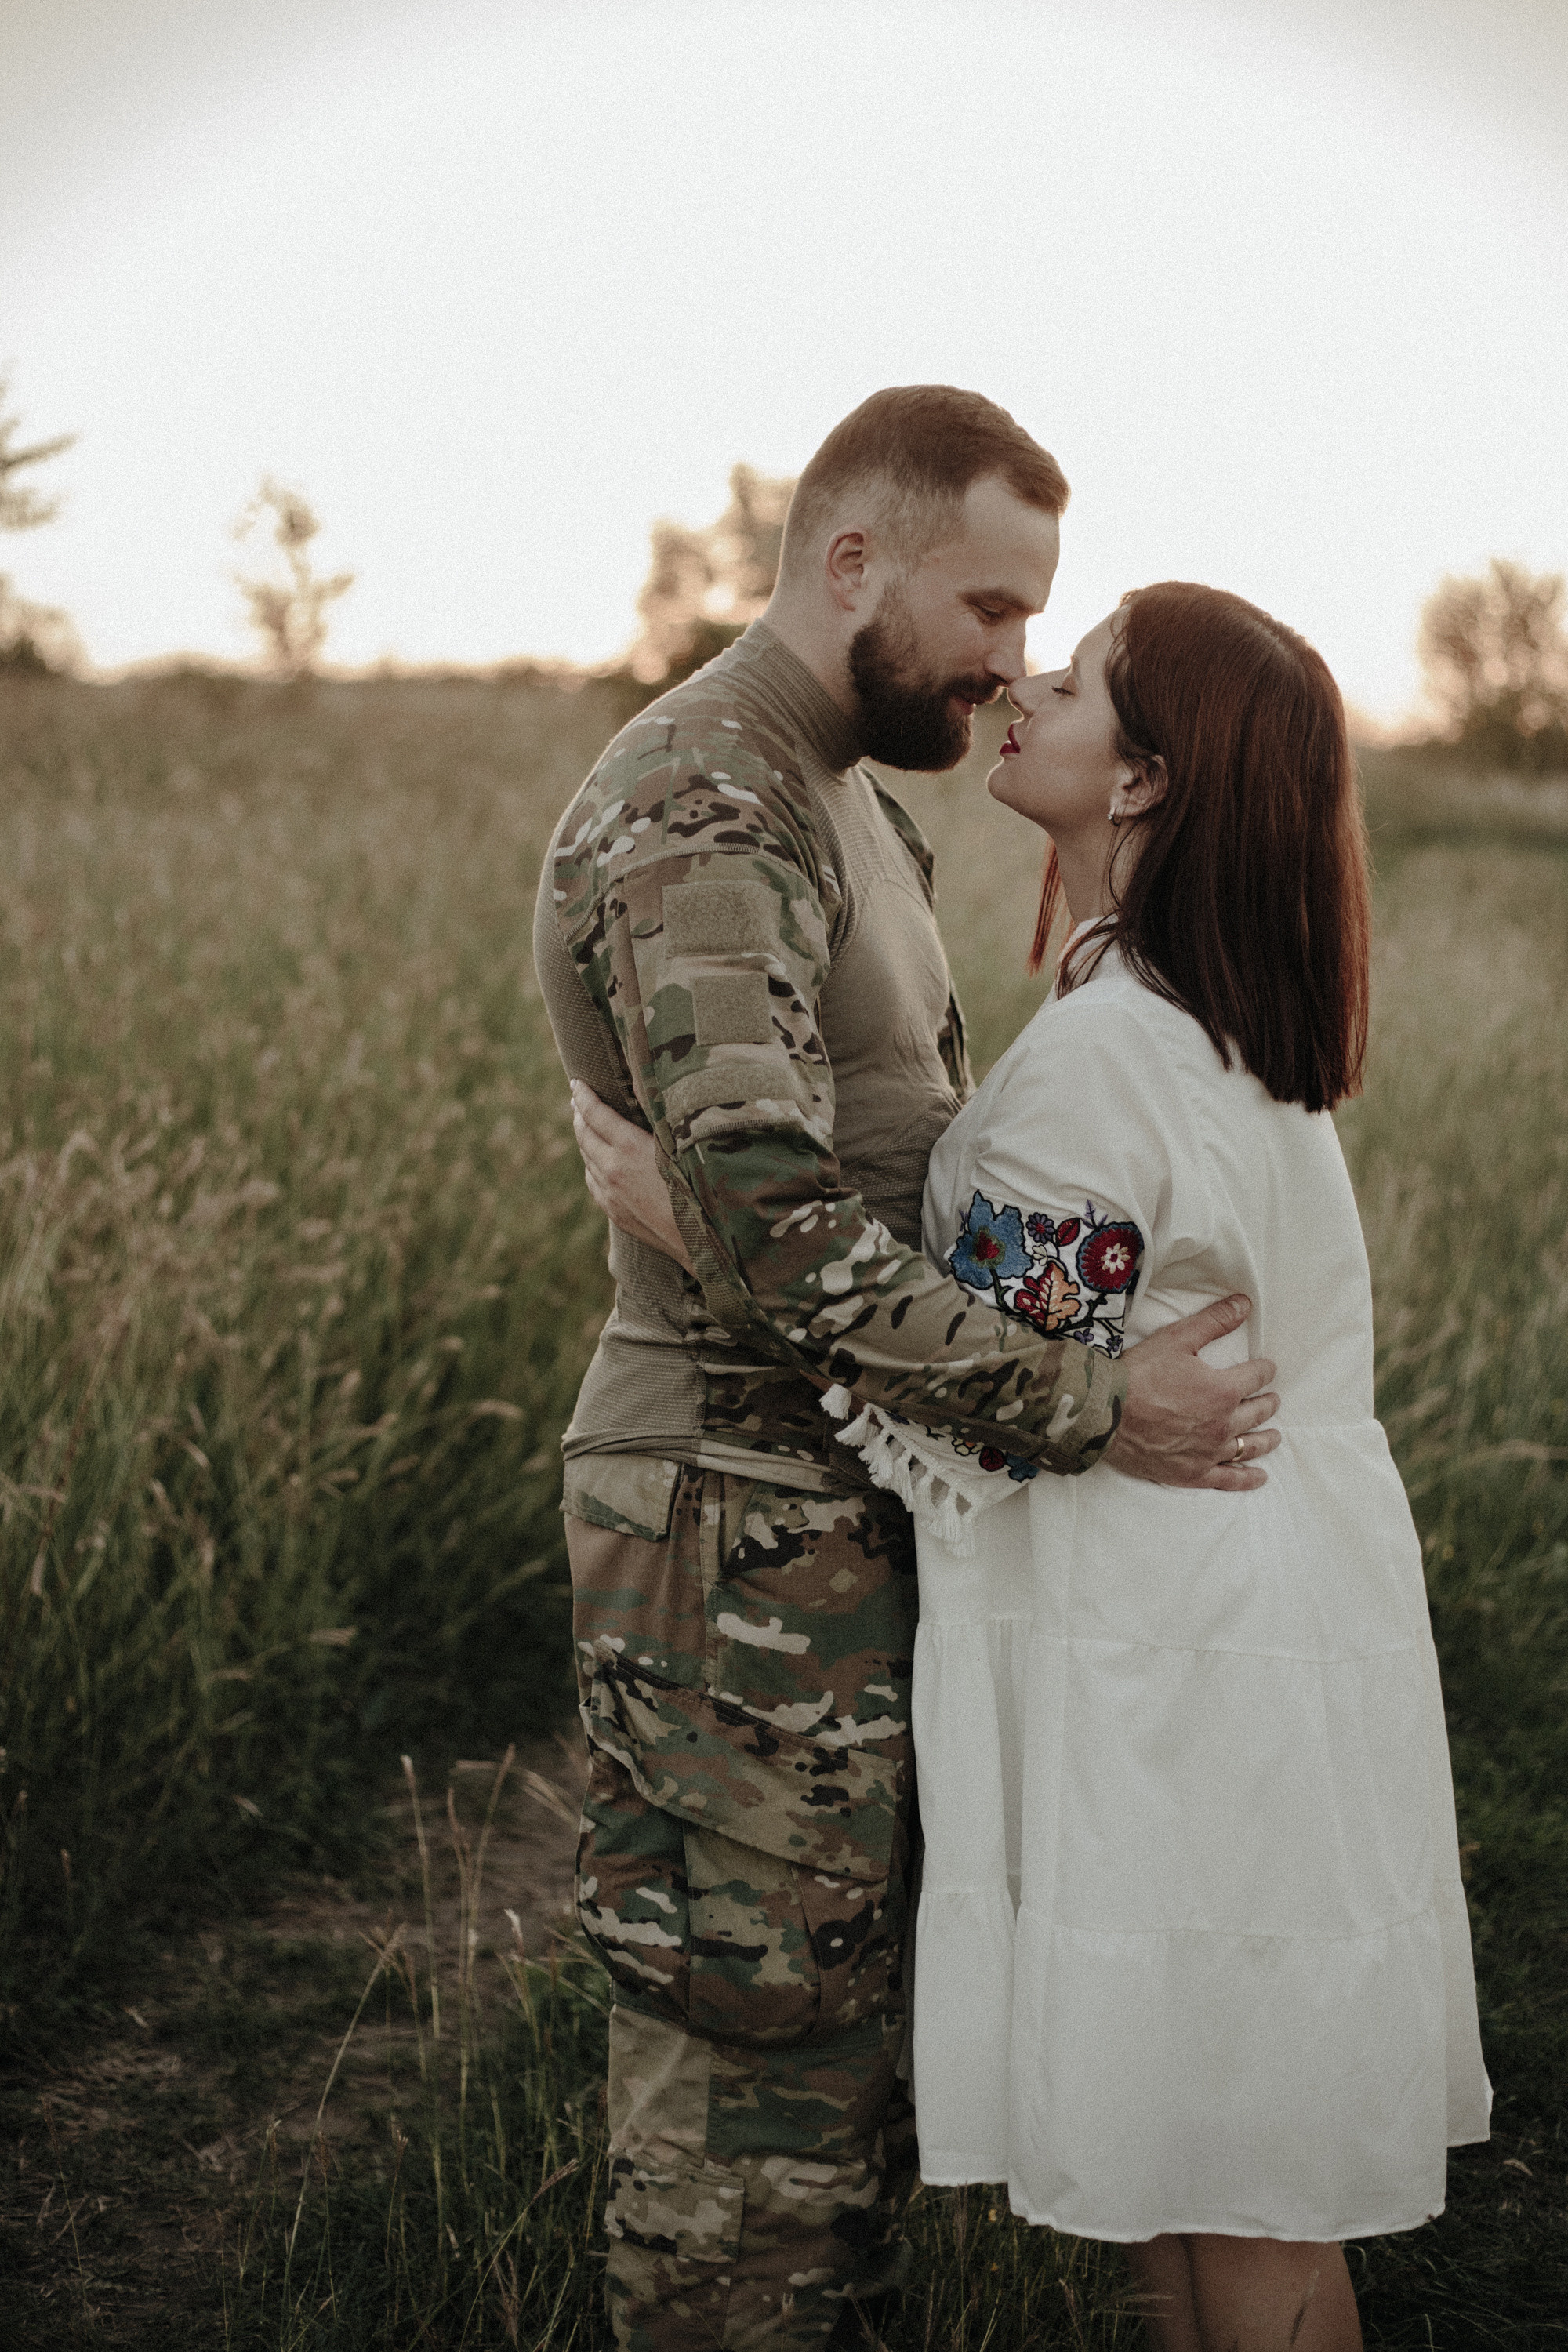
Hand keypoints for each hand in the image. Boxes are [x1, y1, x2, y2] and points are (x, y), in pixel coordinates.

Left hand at [570, 1082, 694, 1272]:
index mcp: (630, 1148)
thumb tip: (646, 1089)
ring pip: (587, 1160)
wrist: (703, 1239)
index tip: (576, 1081)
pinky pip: (593, 1182)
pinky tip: (596, 1162)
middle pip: (584, 1135)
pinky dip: (591, 1165)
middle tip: (578, 1099)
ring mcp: (611, 1194)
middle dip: (579, 1114)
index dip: (584, 1095)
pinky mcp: (614, 1212)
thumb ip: (661, 1117)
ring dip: (584, 1139)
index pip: (595, 1114)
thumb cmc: (702, 1185)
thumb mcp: (682, 1143)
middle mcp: (614, 1170)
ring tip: (586, 1126)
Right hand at [1110, 1295, 1279, 1489]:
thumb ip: (1214, 1321)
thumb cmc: (1139, 1374)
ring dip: (1265, 1439)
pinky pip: (1229, 1479)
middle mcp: (1223, 1424)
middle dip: (1267, 1403)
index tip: (1267, 1368)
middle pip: (1257, 1412)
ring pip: (1249, 1446)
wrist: (1105, 1413)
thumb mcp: (1178, 1339)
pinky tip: (1259, 1477)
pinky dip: (1247, 1478)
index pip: (1256, 1377)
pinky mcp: (1192, 1473)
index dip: (1264, 1370)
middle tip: (1273, 1399)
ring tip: (1274, 1436)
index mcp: (1224, 1391)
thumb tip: (1244, 1303)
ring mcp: (1209, 1452)